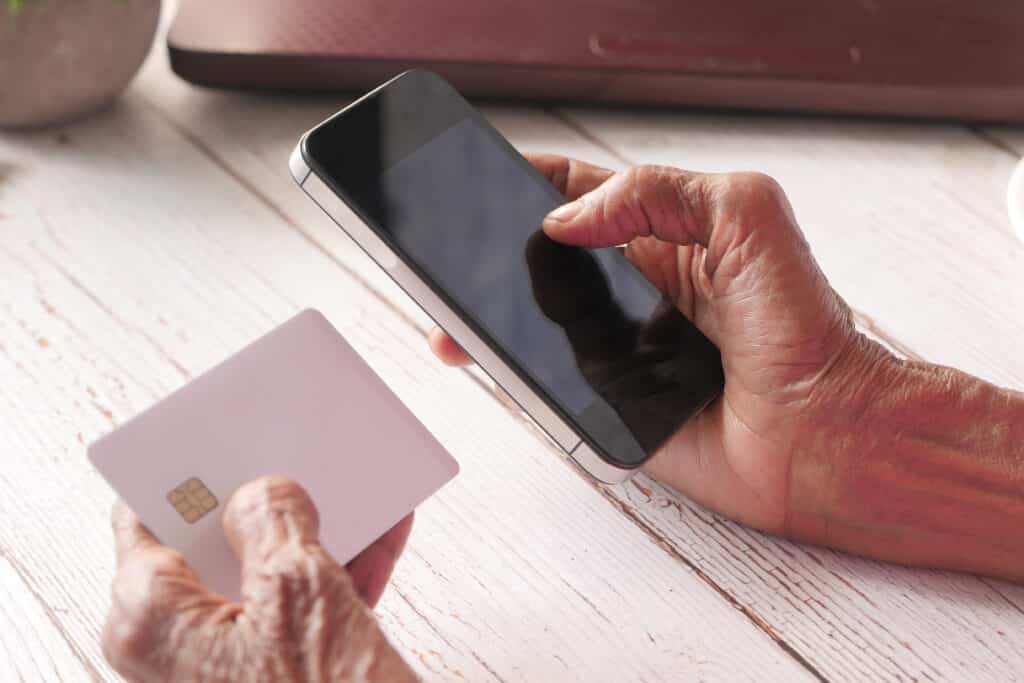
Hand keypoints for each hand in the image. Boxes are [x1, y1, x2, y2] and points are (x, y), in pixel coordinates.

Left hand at [102, 477, 417, 682]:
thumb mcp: (301, 593)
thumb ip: (276, 522)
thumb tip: (265, 492)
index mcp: (151, 624)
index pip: (146, 522)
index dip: (184, 473)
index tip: (219, 438)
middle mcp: (181, 649)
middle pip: (215, 545)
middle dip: (264, 497)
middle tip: (297, 453)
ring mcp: (234, 668)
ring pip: (268, 574)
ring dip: (318, 529)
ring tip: (354, 482)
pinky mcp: (284, 679)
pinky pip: (308, 608)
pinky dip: (346, 570)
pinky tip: (383, 531)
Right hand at [429, 153, 889, 537]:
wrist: (824, 435)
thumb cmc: (806, 331)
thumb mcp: (750, 217)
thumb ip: (662, 193)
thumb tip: (569, 220)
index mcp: (664, 233)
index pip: (577, 193)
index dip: (526, 182)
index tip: (476, 176)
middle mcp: (634, 287)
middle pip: (541, 259)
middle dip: (490, 252)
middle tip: (448, 256)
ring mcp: (619, 346)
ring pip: (534, 321)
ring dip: (489, 316)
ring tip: (451, 316)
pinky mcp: (610, 402)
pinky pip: (548, 384)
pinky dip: (512, 374)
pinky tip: (484, 360)